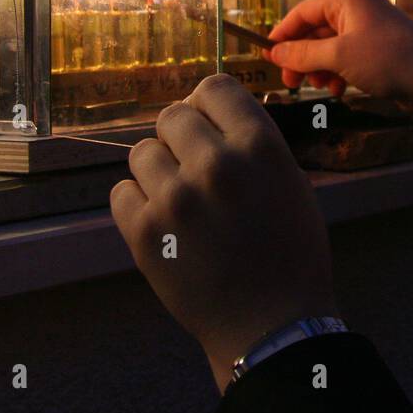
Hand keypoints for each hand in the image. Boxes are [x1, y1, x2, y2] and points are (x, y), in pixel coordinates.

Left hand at [109, 74, 336, 390]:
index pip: (213, 88)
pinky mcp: (145, 233)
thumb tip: (209, 113)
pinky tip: (165, 224)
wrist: (271, 324)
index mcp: (259, 146)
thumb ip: (252, 143)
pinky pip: (122, 192)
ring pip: (142, 153)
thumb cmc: (290, 252)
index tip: (210, 126)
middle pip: (172, 116)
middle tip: (195, 169)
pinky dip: (138, 205)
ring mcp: (176, 199)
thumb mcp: (290, 182)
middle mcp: (216, 164)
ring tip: (182, 202)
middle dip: (181, 139)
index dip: (209, 106)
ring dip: (158, 171)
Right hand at [266, 0, 412, 143]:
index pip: (304, 11)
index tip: (268, 54)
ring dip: (320, 68)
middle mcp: (359, 9)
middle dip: (302, 57)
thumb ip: (303, 53)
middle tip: (290, 80)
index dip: (283, 33)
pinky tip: (339, 88)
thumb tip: (275, 52)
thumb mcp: (338, 56)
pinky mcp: (379, 50)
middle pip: (316, 31)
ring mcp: (370, 29)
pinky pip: (347, 58)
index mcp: (349, 0)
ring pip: (331, 47)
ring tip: (319, 85)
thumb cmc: (386, 60)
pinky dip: (338, 72)